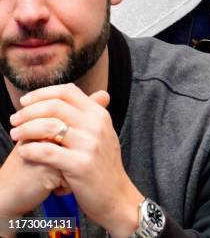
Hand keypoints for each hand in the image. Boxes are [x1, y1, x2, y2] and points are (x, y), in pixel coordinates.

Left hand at [10, 83, 142, 236]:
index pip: (68, 91)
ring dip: (26, 128)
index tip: (26, 101)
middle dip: (29, 110)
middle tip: (15, 119)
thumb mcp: (104, 132)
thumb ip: (93, 113)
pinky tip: (23, 152)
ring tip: (15, 135)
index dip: (43, 93)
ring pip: (49, 126)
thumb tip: (90, 92)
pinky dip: (31, 150)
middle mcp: (96, 125)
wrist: (116, 196)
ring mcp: (89, 144)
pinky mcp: (80, 165)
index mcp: (99, 114)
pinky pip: (48, 152)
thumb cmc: (104, 165)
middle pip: (55, 106)